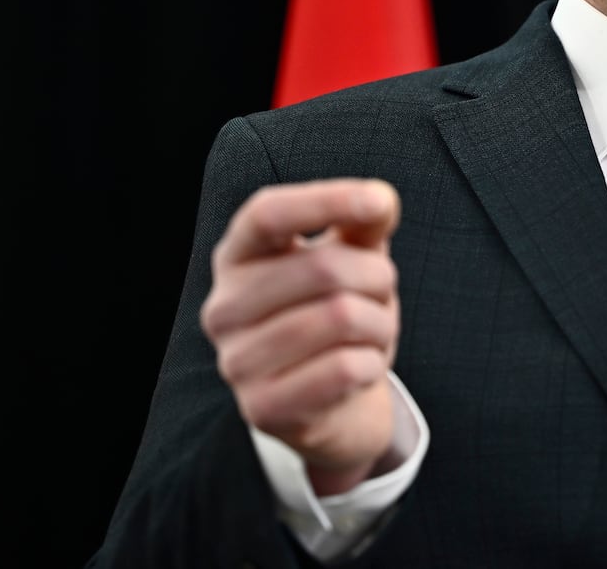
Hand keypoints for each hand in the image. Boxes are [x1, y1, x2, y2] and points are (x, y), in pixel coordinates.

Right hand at [200, 178, 401, 494]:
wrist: (333, 404)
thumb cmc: (338, 316)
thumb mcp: (351, 259)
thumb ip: (362, 223)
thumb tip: (379, 200)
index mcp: (238, 257)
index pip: (267, 214)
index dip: (324, 200)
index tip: (379, 200)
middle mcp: (224, 307)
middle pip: (323, 267)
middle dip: (378, 277)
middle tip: (382, 294)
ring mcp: (236, 361)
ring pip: (341, 318)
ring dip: (380, 323)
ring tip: (372, 332)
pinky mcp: (260, 407)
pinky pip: (342, 369)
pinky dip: (372, 363)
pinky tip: (362, 367)